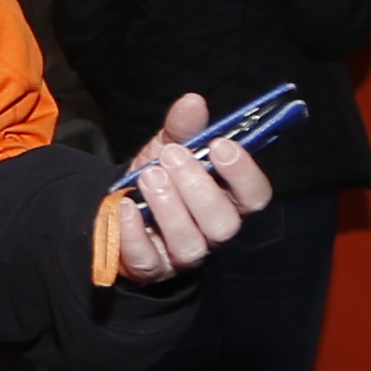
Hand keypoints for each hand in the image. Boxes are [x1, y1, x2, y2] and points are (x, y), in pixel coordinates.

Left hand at [107, 91, 272, 283]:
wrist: (116, 210)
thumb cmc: (157, 179)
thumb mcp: (168, 148)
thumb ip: (183, 129)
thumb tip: (193, 101)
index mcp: (228, 201)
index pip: (255, 196)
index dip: (243, 173)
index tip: (220, 145)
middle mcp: (211, 232)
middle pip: (223, 223)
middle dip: (198, 187)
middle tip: (173, 155)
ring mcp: (182, 255)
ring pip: (190, 244)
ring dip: (170, 207)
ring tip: (149, 175)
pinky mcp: (151, 269)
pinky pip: (148, 259)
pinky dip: (134, 233)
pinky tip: (124, 206)